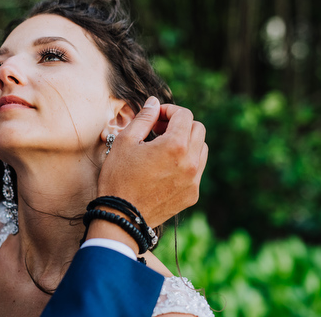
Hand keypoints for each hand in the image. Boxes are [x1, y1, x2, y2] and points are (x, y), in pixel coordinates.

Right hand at [97, 97, 207, 227]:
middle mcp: (190, 162)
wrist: (121, 217)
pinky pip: (197, 170)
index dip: (168, 110)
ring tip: (163, 148)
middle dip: (180, 124)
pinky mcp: (192, 195)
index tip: (154, 117)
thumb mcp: (125, 142)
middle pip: (198, 129)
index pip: (184, 115)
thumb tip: (154, 103)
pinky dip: (186, 162)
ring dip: (186, 142)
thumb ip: (144, 118)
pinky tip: (165, 167)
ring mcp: (193, 180)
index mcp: (175, 146)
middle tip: (159, 129)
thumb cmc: (118, 178)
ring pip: (201, 149)